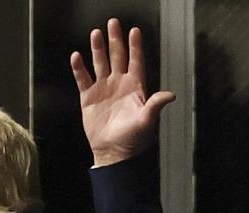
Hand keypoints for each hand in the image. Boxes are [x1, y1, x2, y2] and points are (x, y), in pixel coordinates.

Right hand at [70, 18, 175, 166]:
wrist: (113, 153)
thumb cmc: (133, 139)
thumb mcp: (147, 121)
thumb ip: (155, 105)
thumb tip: (171, 95)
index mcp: (135, 88)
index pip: (136, 61)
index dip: (135, 47)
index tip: (135, 31)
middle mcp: (119, 84)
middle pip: (117, 57)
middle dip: (115, 40)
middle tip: (113, 23)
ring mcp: (103, 89)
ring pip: (100, 63)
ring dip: (98, 49)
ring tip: (96, 33)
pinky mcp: (89, 98)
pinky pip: (83, 79)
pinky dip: (79, 68)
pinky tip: (77, 56)